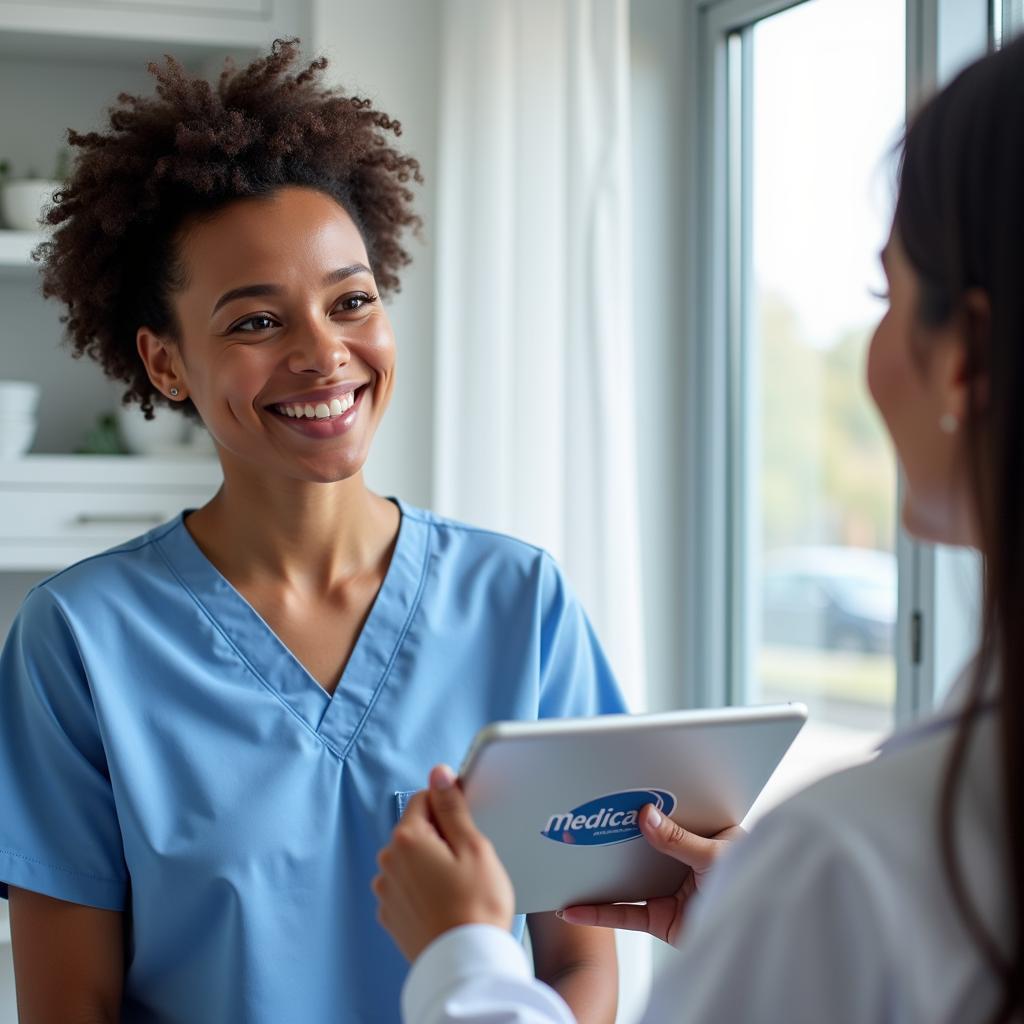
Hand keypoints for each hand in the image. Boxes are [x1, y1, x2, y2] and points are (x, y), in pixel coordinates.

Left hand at [372, 764, 514, 961]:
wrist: (466, 964)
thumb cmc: (476, 906)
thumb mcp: (474, 846)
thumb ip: (452, 806)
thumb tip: (439, 774)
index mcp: (407, 839)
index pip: (424, 798)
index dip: (449, 806)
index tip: (466, 826)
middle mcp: (388, 862)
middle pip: (416, 829)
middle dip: (440, 837)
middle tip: (467, 862)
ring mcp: (386, 891)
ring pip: (412, 859)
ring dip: (430, 864)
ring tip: (458, 888)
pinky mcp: (390, 915)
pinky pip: (407, 887)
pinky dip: (423, 889)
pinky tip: (445, 904)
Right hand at [559, 804, 743, 945]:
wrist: (759, 942)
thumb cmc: (755, 890)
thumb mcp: (716, 857)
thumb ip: (677, 838)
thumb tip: (646, 815)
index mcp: (705, 836)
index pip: (669, 814)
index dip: (644, 802)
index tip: (615, 790)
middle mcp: (685, 861)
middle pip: (641, 845)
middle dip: (613, 836)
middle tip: (581, 822)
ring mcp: (670, 890)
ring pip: (626, 878)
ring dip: (598, 875)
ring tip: (567, 863)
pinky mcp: (661, 919)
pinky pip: (624, 913)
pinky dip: (598, 912)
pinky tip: (574, 909)